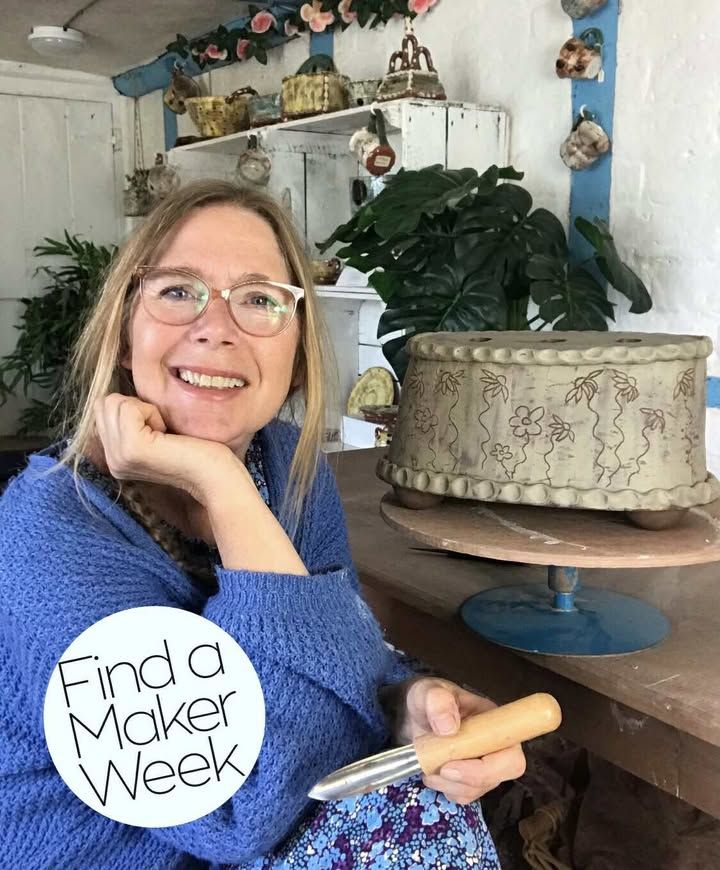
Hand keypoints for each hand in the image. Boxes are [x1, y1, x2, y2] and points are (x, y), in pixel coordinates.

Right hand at [93, 393, 246, 503]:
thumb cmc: (197, 449)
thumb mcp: (154, 432)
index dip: (134, 409)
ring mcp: (119, 456)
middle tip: (162, 430)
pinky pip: (129, 408)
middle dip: (136, 406)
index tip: (159, 430)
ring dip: (145, 410)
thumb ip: (131, 420)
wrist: (216, 475)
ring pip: (113, 402)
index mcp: (114, 457)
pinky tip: (166, 433)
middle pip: (104, 403)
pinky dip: (151, 412)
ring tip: (164, 433)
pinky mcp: (132, 448)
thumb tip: (121, 388)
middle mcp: (111, 460)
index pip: (102, 409)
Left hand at [396, 677, 525, 804]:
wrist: (414, 716)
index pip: (511, 754)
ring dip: (450, 785)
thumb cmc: (428, 700)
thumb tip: (448, 726)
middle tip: (438, 770)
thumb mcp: (427, 692)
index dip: (489, 767)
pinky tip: (432, 773)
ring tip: (427, 768)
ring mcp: (484, 764)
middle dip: (467, 779)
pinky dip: (445, 789)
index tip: (452, 764)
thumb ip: (437, 701)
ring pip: (478, 788)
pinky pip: (464, 795)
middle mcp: (495, 746)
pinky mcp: (470, 779)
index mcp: (493, 722)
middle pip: (499, 775)